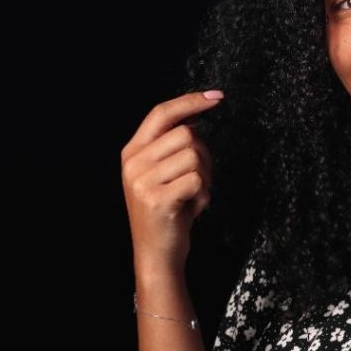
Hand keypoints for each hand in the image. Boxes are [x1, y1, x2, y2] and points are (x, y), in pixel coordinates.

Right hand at [121, 90, 223, 276]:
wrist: (156, 253)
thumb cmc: (168, 210)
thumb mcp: (162, 173)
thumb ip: (172, 146)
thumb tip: (195, 118)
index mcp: (132, 151)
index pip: (161, 112)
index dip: (190, 101)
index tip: (217, 97)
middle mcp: (133, 163)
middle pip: (186, 134)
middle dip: (203, 156)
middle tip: (197, 180)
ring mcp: (142, 181)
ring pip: (194, 156)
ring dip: (205, 177)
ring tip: (192, 196)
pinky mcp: (156, 199)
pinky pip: (196, 180)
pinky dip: (203, 194)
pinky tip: (192, 207)